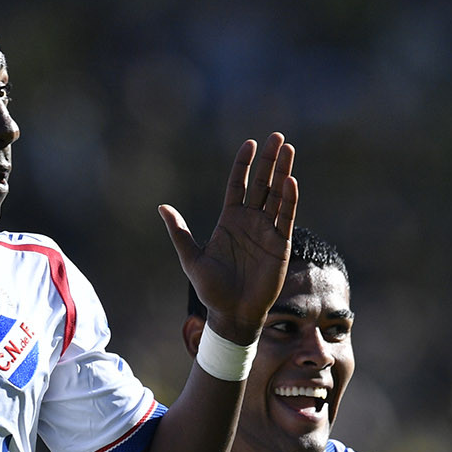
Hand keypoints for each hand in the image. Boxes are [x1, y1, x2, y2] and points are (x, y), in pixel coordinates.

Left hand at [159, 132, 296, 341]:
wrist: (231, 314)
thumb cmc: (210, 290)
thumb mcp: (191, 259)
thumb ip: (180, 233)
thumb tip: (162, 207)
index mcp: (229, 220)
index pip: (238, 184)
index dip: (244, 164)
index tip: (250, 143)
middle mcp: (250, 221)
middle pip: (261, 184)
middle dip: (269, 160)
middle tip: (276, 136)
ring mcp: (266, 231)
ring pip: (276, 196)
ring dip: (283, 173)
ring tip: (288, 149)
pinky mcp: (279, 245)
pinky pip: (285, 218)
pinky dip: (288, 200)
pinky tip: (290, 182)